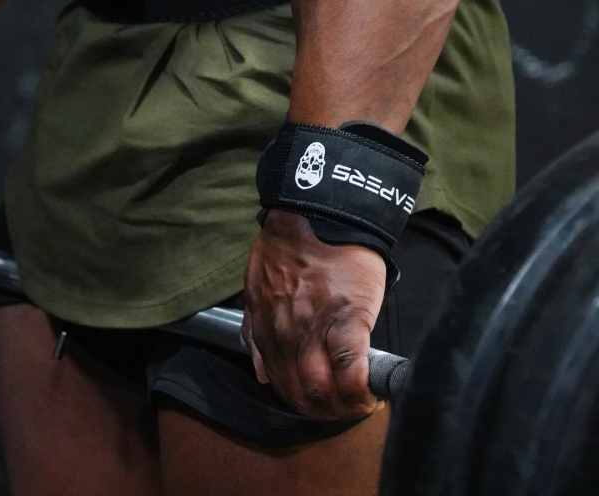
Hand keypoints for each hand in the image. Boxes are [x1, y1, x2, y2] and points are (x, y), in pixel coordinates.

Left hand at [242, 209, 386, 419]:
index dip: (302, 403)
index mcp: (269, 327)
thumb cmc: (289, 246)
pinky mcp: (348, 319)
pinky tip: (371, 393)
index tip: (320, 404)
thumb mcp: (257, 285)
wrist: (317, 213)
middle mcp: (288, 335)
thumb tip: (260, 371)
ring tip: (359, 404)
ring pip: (325, 391)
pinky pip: (352, 370)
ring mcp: (316, 329)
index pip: (281, 385)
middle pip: (304, 395)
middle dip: (324, 411)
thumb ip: (255, 328)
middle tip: (343, 408)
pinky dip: (360, 390)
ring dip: (343, 407)